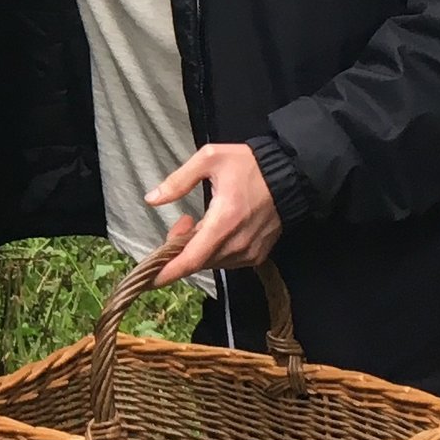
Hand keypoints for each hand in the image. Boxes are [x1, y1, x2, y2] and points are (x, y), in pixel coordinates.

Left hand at [144, 140, 283, 287]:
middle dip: (180, 248)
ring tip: (199, 222)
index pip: (191, 259)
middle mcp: (237, 243)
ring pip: (211, 262)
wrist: (290, 175)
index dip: (168, 273)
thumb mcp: (209, 159)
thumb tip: (151, 199)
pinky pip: (227, 261)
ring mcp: (250, 252)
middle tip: (182, 222)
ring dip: (198, 249)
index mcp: (224, 221)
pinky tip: (216, 231)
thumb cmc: (249, 165)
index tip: (149, 280)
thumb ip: (178, 181)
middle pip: (198, 261)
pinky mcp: (258, 255)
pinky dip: (215, 251)